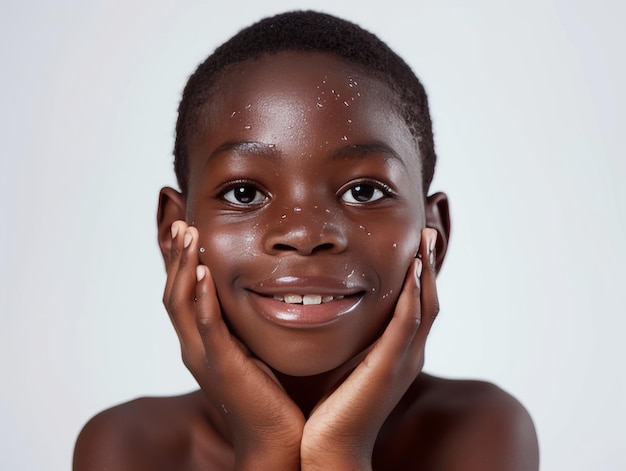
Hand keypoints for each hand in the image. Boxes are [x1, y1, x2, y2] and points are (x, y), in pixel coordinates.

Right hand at [163, 221, 303, 469]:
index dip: (180, 262)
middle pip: (173, 293)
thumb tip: (256, 294)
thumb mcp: (251, 350)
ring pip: (181, 305)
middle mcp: (194, 348)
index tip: (187, 231)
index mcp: (201, 343)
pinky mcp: (223, 367)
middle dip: (176, 256)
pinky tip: (202, 274)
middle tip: (181, 223)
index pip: (181, 295)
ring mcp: (204, 358)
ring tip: (188, 235)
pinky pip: (208, 328)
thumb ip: (242, 326)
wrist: (274, 440)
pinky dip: (202, 300)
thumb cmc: (268, 395)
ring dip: (183, 267)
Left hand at [300, 228, 439, 469]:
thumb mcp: (344, 361)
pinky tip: (413, 269)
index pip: (416, 303)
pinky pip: (408, 323)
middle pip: (429, 298)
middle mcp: (408, 353)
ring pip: (425, 305)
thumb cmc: (331, 407)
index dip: (419, 272)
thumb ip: (351, 338)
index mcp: (397, 351)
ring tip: (426, 238)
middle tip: (428, 230)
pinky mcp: (390, 368)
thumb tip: (331, 308)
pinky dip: (414, 294)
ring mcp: (403, 361)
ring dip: (426, 270)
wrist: (328, 448)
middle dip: (429, 264)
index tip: (415, 242)